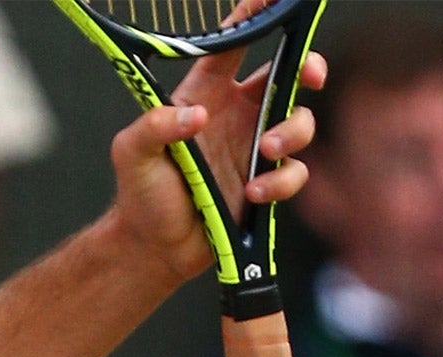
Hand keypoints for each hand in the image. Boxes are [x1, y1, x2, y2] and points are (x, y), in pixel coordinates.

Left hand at [107, 37, 324, 281]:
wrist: (154, 247)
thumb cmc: (140, 194)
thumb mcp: (132, 155)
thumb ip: (153, 127)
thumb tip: (195, 116)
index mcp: (205, 93)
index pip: (233, 43)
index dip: (255, 16)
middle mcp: (236, 114)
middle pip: (287, 74)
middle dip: (309, 66)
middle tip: (311, 75)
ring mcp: (254, 148)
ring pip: (299, 122)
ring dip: (292, 131)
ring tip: (265, 152)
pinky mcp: (266, 182)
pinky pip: (293, 172)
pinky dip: (280, 182)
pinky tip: (253, 194)